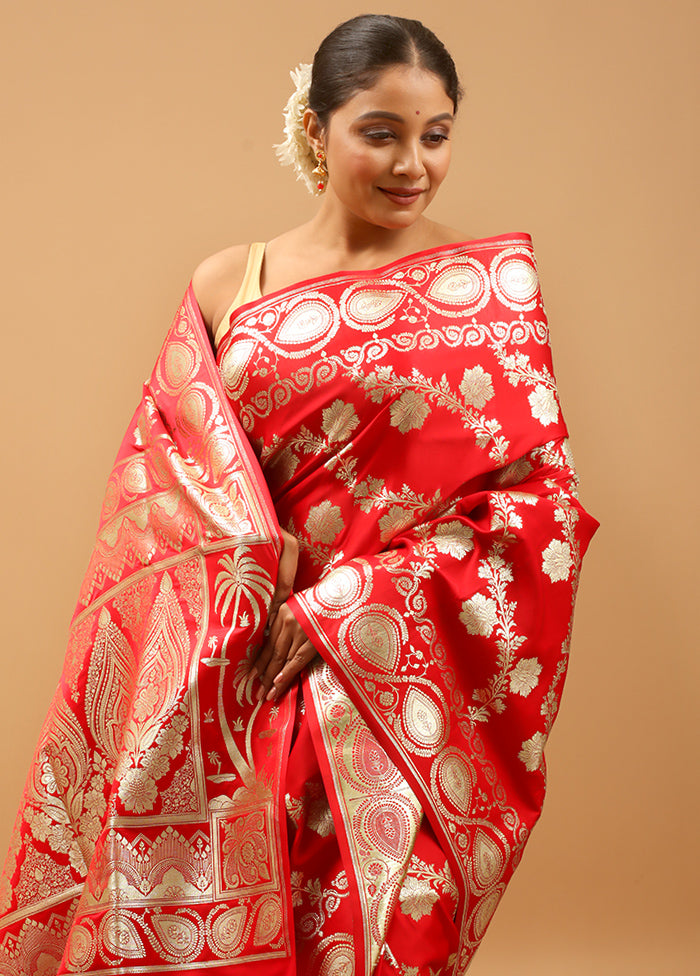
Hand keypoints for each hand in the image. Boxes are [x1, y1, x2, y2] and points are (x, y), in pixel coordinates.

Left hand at [251, 528, 317, 699]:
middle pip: (272, 653)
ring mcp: (300, 631)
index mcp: (283, 612)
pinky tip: (278, 683)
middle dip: (263, 674)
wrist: (343, 593)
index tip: (251, 675)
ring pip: (283, 659)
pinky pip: (297, 659)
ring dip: (274, 679)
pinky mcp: (314, 638)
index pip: (268, 642)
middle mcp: (287, 622)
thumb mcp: (300, 604)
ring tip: (266, 695)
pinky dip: (287, 672)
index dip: (259, 661)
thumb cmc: (323, 599)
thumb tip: (274, 638)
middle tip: (255, 693)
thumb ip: (287, 619)